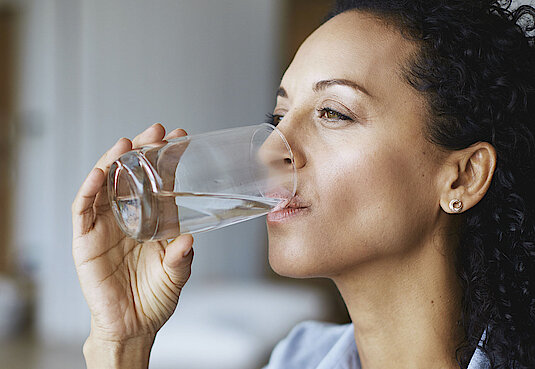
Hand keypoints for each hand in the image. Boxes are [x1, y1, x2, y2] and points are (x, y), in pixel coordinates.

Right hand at [72, 124, 193, 344]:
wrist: (133, 326)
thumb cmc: (155, 297)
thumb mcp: (176, 274)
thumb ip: (181, 257)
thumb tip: (189, 239)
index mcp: (153, 219)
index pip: (160, 181)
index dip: (168, 159)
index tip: (182, 138)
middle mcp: (128, 216)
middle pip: (131, 175)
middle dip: (142, 150)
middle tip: (157, 131)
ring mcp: (105, 226)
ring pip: (105, 185)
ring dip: (113, 161)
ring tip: (126, 143)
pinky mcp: (85, 240)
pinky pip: (83, 210)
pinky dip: (89, 189)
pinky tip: (98, 173)